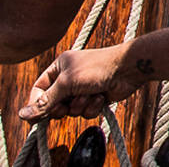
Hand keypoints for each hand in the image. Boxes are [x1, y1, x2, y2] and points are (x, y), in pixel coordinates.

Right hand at [19, 44, 141, 121]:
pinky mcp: (95, 98)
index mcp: (60, 67)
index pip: (39, 89)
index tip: (36, 117)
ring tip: (90, 95)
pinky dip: (92, 107)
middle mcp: (70, 77)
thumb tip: (23, 114)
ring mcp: (83, 88)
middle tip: (66, 106)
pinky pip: (85, 112)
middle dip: (61, 107)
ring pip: (70, 110)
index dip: (37, 104)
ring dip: (79, 106)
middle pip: (53, 103)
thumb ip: (46, 101)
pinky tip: (101, 97)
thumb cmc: (98, 69)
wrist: (129, 69)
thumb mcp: (67, 83)